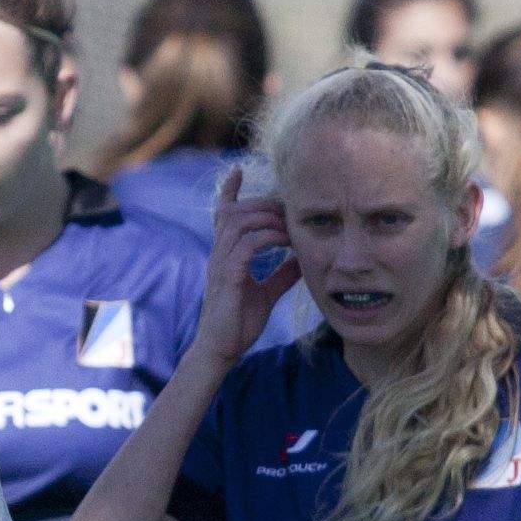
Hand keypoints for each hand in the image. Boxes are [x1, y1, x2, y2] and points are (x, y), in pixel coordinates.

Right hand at [206, 163, 297, 355]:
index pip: (222, 215)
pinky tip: (286, 244)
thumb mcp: (266, 294)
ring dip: (269, 219)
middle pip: (236, 212)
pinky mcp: (228, 276)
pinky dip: (268, 238)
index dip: (229, 191)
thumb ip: (281, 275)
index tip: (237, 170)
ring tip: (291, 228)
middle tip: (290, 210)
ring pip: (241, 222)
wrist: (221, 350)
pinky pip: (247, 244)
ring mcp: (221, 264)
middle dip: (264, 205)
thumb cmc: (238, 325)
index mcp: (225, 255)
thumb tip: (300, 260)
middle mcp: (219, 254)